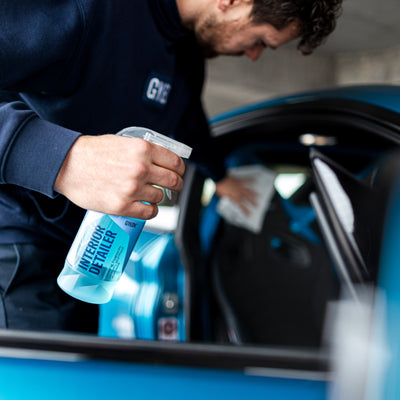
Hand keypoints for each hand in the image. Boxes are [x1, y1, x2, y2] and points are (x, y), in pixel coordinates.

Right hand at [54, 134, 184, 218]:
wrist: (67, 164)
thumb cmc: (92, 152)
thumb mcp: (123, 142)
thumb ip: (144, 152)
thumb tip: (163, 161)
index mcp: (143, 149)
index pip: (175, 162)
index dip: (180, 169)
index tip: (179, 173)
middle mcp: (140, 169)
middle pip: (173, 181)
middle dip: (176, 184)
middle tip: (173, 186)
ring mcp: (132, 189)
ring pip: (160, 198)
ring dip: (157, 197)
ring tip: (148, 194)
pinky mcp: (122, 206)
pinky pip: (149, 213)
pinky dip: (150, 211)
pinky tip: (146, 207)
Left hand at [215, 175, 257, 214]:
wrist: (219, 181)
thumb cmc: (220, 190)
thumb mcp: (224, 198)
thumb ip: (228, 200)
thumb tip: (231, 202)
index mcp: (235, 198)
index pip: (241, 206)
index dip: (245, 211)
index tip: (249, 214)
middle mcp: (239, 193)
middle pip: (247, 198)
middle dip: (252, 202)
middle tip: (257, 205)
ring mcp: (240, 186)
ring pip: (248, 190)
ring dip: (253, 193)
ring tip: (258, 195)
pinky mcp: (239, 180)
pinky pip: (245, 180)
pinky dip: (250, 179)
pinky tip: (254, 180)